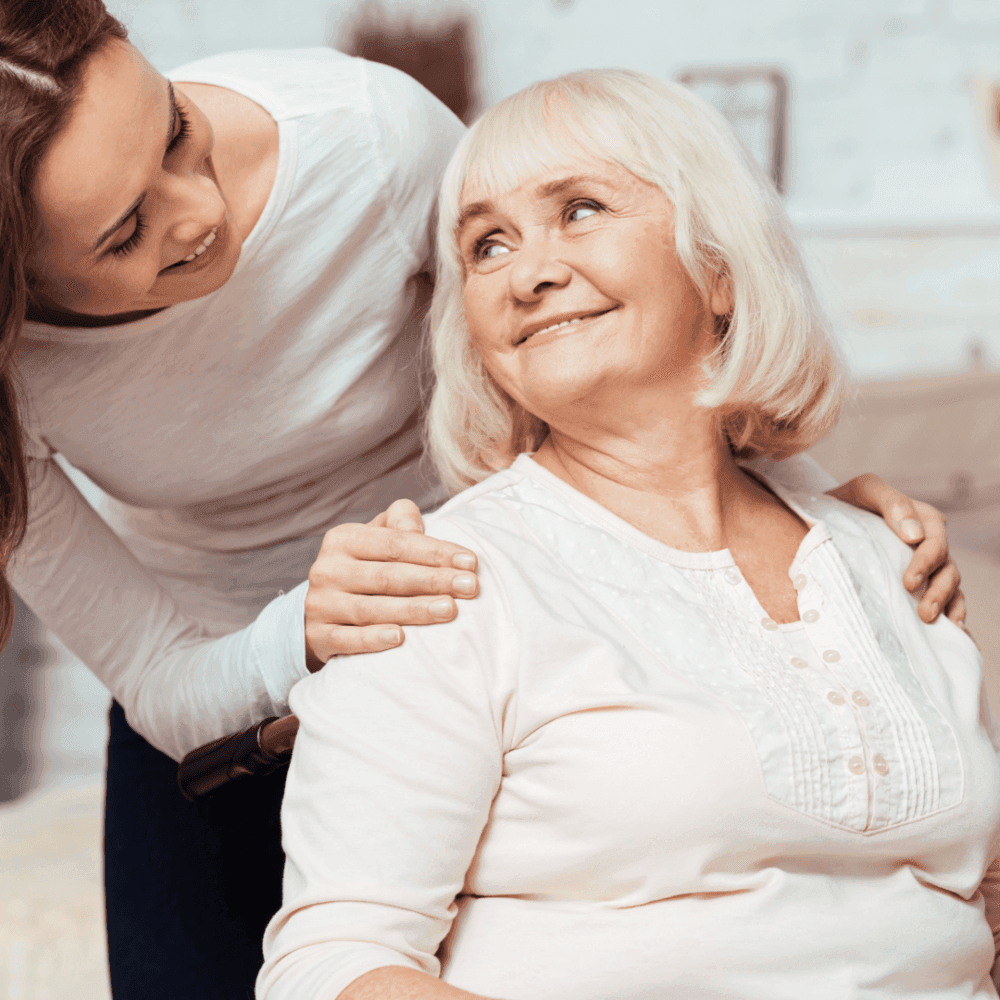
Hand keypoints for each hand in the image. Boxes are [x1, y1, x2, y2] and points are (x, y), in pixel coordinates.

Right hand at [304, 499, 479, 669]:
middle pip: (388, 576)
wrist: (322, 610)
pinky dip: (373, 640)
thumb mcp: (378, 539)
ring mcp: (320, 604)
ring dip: (413, 610)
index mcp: (344, 539)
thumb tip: (417, 525)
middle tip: (470, 587)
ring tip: (449, 610)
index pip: (396, 544)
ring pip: (371, 609)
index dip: (435, 553)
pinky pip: (347, 639)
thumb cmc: (366, 567)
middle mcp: (327, 569)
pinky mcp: (317, 636)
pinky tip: (400, 640)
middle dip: (434, 580)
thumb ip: (401, 524)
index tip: (471, 563)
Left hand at [827, 474, 963, 626]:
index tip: (908, 583)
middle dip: (937, 591)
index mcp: (922, 518)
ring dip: (945, 604)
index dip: (925, 561)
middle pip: (946, 567)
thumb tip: (914, 535)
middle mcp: (929, 542)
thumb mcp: (863, 491)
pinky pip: (947, 598)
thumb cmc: (847, 502)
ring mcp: (927, 564)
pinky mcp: (921, 582)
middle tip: (923, 613)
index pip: (934, 540)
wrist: (824, 519)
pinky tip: (951, 631)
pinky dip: (952, 613)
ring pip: (950, 584)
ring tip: (929, 621)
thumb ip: (890, 502)